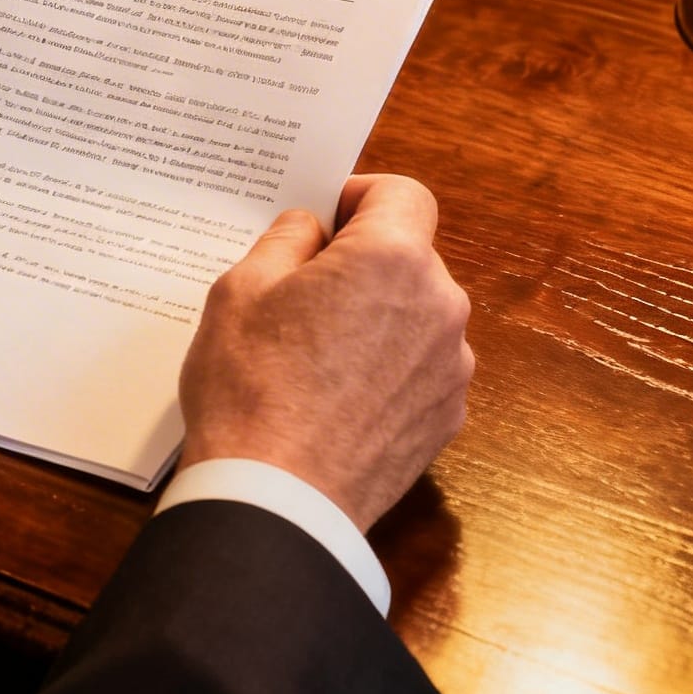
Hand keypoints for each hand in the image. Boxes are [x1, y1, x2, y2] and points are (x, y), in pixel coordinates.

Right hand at [178, 174, 471, 532]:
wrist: (279, 500)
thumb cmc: (252, 387)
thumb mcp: (241, 288)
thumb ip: (286, 239)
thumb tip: (312, 229)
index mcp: (392, 258)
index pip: (402, 193)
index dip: (360, 196)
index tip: (323, 221)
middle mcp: (440, 305)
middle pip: (410, 256)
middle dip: (362, 262)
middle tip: (300, 292)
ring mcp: (451, 367)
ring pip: (416, 313)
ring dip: (377, 316)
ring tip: (315, 353)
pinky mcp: (448, 418)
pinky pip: (420, 368)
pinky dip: (388, 368)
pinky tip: (337, 396)